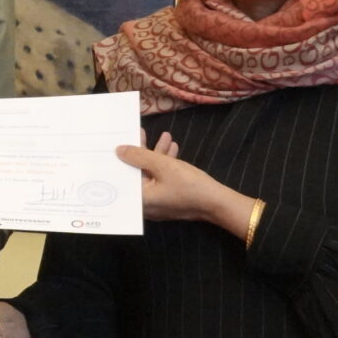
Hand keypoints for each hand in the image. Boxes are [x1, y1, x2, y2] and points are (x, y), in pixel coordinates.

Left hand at [117, 132, 260, 239]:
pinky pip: (162, 180)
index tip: (123, 140)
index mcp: (138, 200)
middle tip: (143, 133)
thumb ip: (140, 156)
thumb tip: (119, 150)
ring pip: (152, 175)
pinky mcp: (169, 200)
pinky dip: (166, 165)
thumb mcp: (164, 166)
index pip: (124, 175)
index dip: (124, 155)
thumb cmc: (189, 186)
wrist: (218, 204)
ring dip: (158, 155)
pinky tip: (174, 148)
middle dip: (144, 152)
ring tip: (165, 135)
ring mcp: (158, 203)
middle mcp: (144, 205)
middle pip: (138, 173)